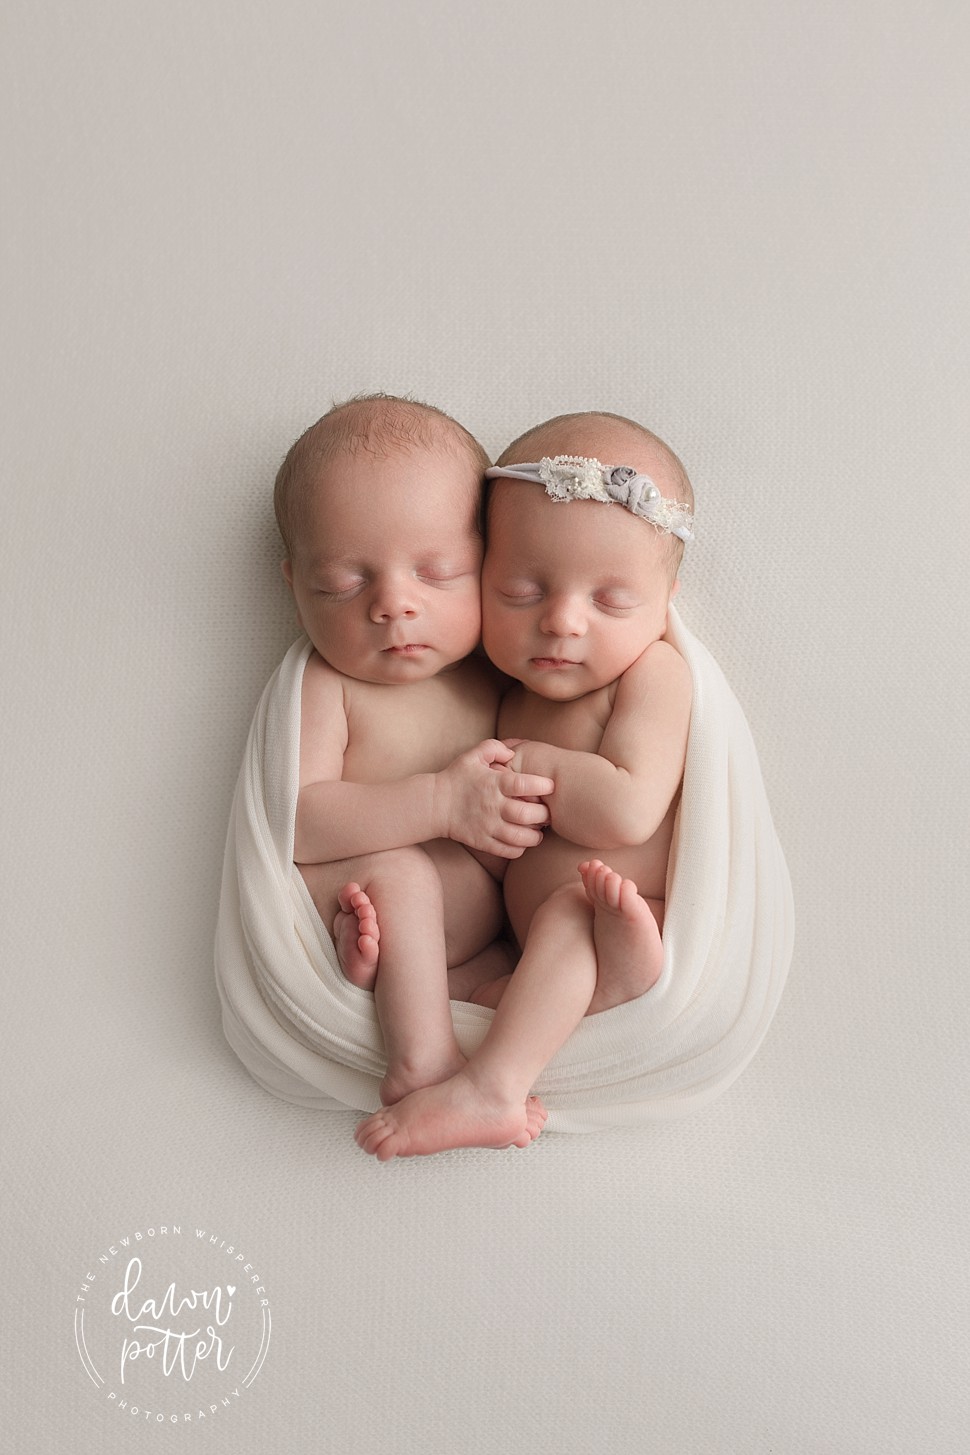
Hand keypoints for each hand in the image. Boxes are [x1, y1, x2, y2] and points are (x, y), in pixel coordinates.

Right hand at [435, 740, 552, 856]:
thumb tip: (513, 753)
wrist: (434, 804)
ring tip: (539, 831)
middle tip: (547, 813)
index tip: (550, 786)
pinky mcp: (482, 841)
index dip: (542, 785)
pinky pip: (506, 850)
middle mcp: (492, 806)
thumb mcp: (472, 756)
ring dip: (535, 836)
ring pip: (519, 837)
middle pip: (526, 814)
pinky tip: (522, 842)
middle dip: (543, 814)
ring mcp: (487, 826)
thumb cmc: (457, 778)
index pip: (524, 784)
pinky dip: (519, 849)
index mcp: (493, 783)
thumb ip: (494, 748)